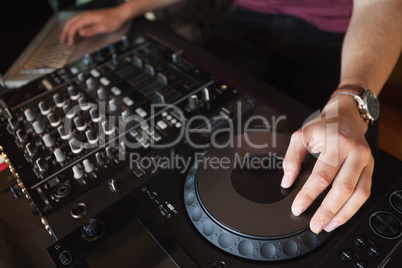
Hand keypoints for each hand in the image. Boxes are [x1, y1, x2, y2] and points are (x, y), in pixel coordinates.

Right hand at [60, 7, 128, 44]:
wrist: (122, 14)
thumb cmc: (115, 20)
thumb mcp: (104, 27)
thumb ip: (91, 30)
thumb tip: (80, 33)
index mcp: (87, 17)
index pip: (74, 27)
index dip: (70, 36)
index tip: (70, 44)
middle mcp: (86, 16)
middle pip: (70, 23)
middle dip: (65, 32)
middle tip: (62, 41)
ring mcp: (88, 17)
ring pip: (73, 22)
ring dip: (68, 30)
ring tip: (66, 38)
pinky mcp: (91, 19)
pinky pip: (79, 23)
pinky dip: (75, 29)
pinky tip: (76, 34)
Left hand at [281, 95, 372, 233]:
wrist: (346, 115)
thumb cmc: (324, 126)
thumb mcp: (301, 135)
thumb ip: (291, 158)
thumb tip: (287, 181)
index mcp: (337, 143)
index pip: (322, 176)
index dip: (309, 195)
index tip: (298, 207)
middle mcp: (355, 153)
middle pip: (343, 189)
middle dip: (328, 211)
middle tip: (315, 224)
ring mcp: (366, 162)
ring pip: (359, 195)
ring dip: (343, 214)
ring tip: (327, 225)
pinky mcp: (370, 169)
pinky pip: (365, 192)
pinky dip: (353, 208)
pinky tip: (340, 216)